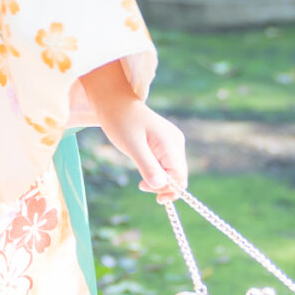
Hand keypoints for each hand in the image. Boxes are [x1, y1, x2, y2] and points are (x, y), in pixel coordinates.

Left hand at [83, 59, 188, 202]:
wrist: (114, 102)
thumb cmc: (121, 121)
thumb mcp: (132, 145)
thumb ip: (147, 166)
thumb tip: (160, 186)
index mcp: (171, 143)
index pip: (179, 176)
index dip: (168, 189)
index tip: (149, 192)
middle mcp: (176, 143)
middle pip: (178, 175)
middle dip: (163, 186)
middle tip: (141, 186)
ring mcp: (171, 142)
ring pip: (172, 171)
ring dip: (159, 179)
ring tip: (141, 181)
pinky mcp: (164, 143)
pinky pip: (166, 164)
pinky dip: (157, 171)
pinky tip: (144, 170)